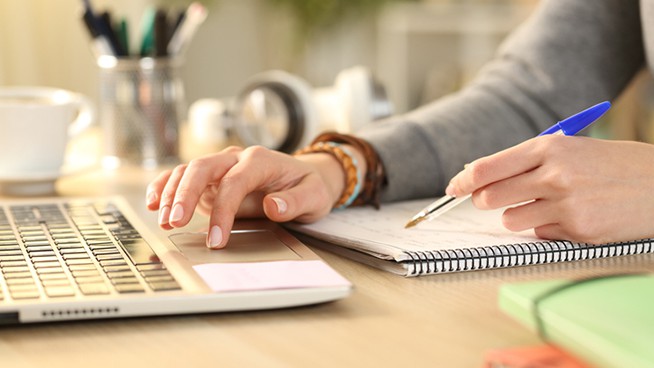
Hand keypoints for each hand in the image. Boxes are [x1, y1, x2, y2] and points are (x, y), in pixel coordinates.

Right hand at [145, 145, 347, 248]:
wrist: (305, 178)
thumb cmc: (309, 187)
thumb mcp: (314, 196)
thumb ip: (295, 202)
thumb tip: (272, 206)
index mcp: (260, 160)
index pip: (234, 182)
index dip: (223, 211)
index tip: (217, 238)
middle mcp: (236, 159)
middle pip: (203, 168)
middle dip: (185, 194)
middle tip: (175, 221)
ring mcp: (221, 167)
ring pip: (188, 171)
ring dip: (172, 193)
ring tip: (164, 219)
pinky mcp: (211, 179)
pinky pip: (183, 177)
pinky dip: (166, 186)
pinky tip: (154, 202)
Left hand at [446, 135, 653, 243]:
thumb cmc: (611, 165)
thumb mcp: (570, 150)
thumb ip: (526, 161)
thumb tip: (478, 175)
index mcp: (550, 148)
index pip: (488, 167)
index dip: (464, 180)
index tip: (454, 188)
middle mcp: (554, 175)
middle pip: (490, 196)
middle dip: (486, 201)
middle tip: (495, 199)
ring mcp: (566, 205)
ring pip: (510, 220)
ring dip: (520, 216)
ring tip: (548, 205)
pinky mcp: (578, 232)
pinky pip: (540, 235)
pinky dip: (548, 228)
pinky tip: (573, 217)